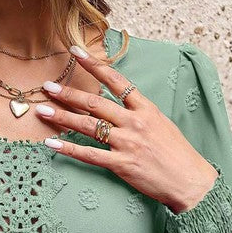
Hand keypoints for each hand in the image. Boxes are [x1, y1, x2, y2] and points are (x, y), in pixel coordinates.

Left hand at [36, 44, 218, 213]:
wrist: (189, 180)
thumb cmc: (177, 154)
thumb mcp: (161, 124)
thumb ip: (138, 113)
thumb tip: (117, 107)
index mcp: (145, 108)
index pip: (115, 80)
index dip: (93, 65)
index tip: (75, 53)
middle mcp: (134, 122)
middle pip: (95, 103)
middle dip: (68, 93)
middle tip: (48, 87)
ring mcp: (127, 143)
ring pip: (87, 126)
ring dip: (62, 116)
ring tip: (42, 110)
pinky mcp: (121, 164)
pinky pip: (89, 154)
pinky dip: (68, 148)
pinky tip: (52, 143)